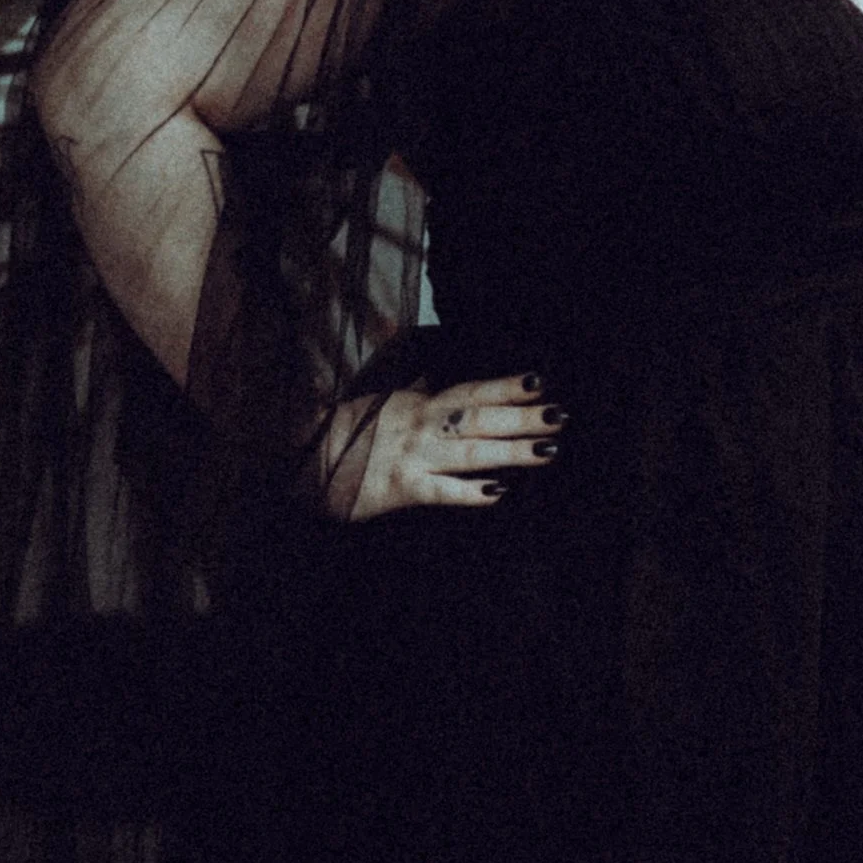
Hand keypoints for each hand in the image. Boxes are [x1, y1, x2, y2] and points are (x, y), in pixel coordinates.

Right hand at [316, 372, 563, 519]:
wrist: (300, 461)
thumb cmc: (346, 436)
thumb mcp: (382, 404)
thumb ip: (413, 389)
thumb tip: (432, 368)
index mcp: (417, 403)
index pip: (471, 390)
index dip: (507, 386)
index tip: (543, 380)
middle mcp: (418, 425)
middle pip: (479, 418)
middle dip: (523, 416)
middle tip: (562, 414)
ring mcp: (411, 456)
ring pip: (470, 452)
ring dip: (511, 451)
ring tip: (549, 451)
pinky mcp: (400, 489)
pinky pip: (440, 491)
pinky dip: (469, 493)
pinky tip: (498, 494)